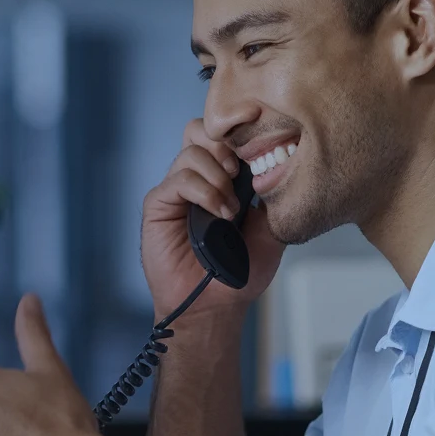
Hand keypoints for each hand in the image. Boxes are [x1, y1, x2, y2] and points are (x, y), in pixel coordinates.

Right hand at [141, 118, 284, 317]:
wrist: (215, 305)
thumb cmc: (240, 274)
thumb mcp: (271, 229)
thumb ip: (272, 196)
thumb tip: (276, 164)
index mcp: (221, 180)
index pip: (222, 135)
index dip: (238, 130)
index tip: (260, 137)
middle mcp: (196, 180)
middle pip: (200, 131)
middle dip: (224, 145)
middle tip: (239, 173)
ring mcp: (176, 192)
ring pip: (191, 152)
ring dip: (217, 176)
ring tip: (230, 208)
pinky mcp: (158, 205)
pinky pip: (178, 180)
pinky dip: (203, 191)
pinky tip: (218, 213)